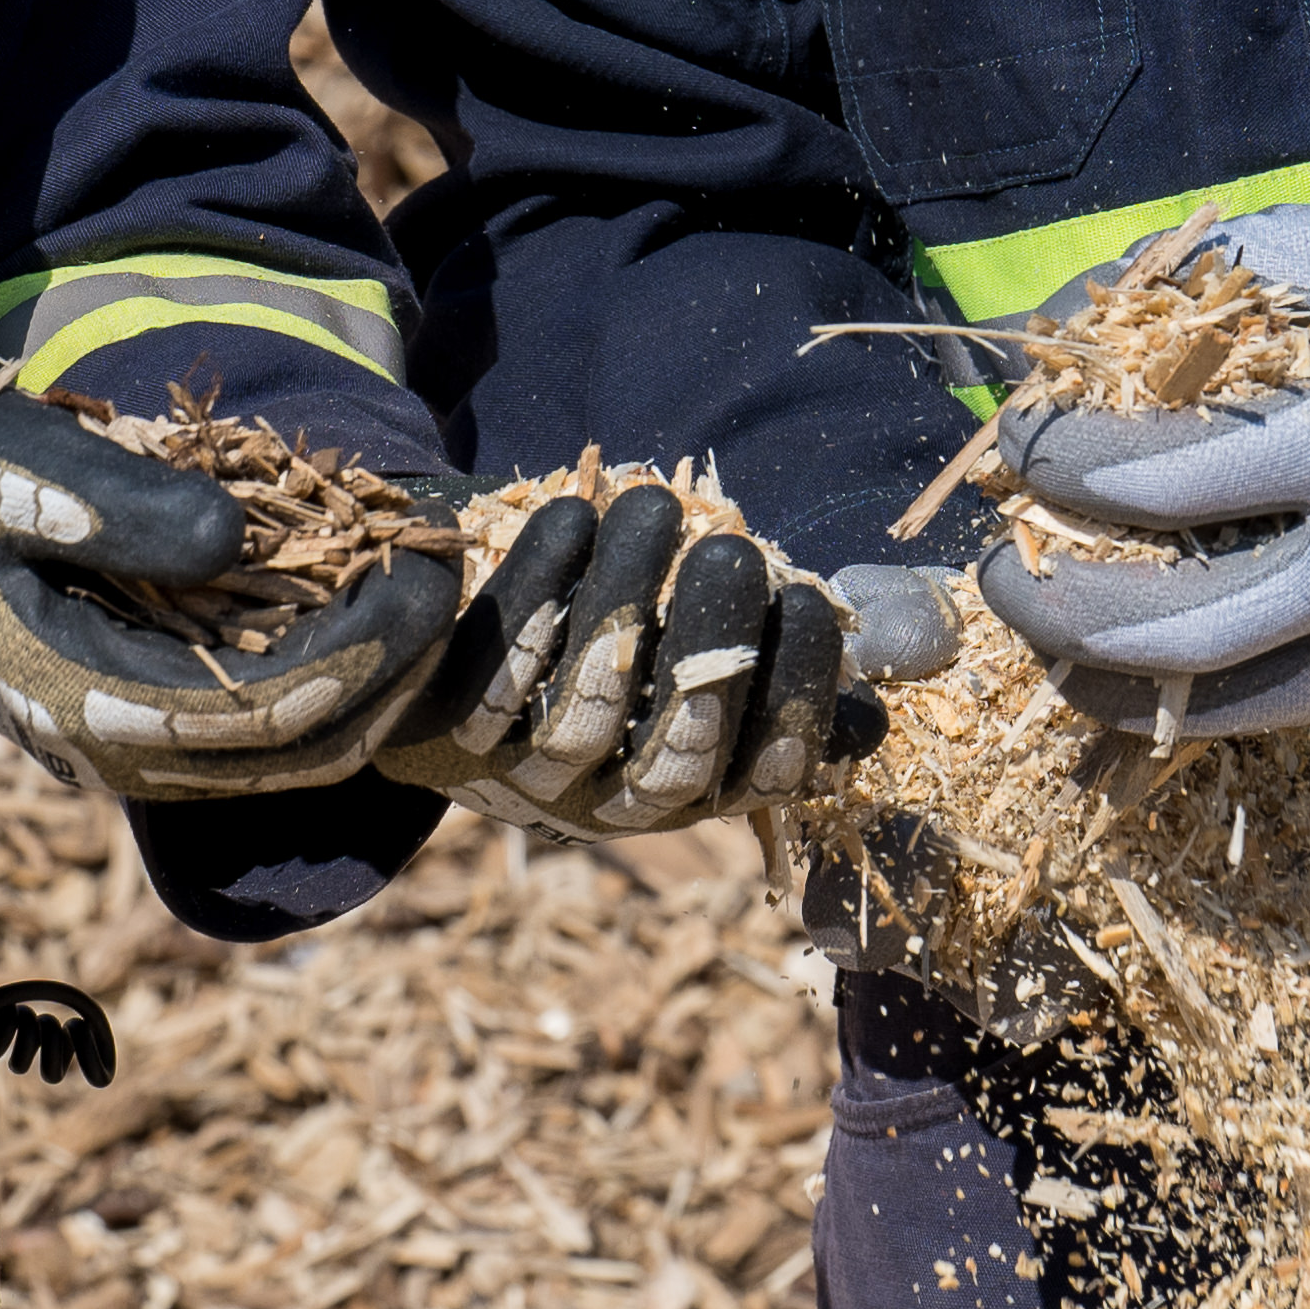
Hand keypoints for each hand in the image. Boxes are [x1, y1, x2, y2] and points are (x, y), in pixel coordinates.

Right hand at [0, 360, 462, 800]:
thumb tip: (238, 541)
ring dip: (361, 686)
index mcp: (70, 693)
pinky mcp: (110, 700)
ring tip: (428, 597)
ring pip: (270, 752)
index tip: (429, 568)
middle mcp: (96, 739)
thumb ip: (121, 506)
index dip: (365, 650)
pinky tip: (358, 610)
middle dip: (388, 675)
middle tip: (454, 579)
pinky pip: (237, 721)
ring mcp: (104, 731)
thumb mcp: (7, 462)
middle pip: (286, 752)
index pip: (260, 710)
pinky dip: (310, 678)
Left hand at [383, 479, 926, 832]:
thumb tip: (871, 709)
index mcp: (684, 793)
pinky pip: (492, 667)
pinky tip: (574, 515)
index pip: (762, 774)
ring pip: (584, 708)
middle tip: (733, 552)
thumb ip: (768, 683)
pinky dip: (537, 584)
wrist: (438, 680)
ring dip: (626, 599)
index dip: (795, 697)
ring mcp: (519, 775)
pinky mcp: (440, 729)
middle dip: (712, 651)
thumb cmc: (597, 661)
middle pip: (674, 754)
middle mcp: (606, 802)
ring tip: (656, 506)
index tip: (809, 599)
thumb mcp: (683, 682)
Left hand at [973, 194, 1309, 741]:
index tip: (1014, 446)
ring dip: (1107, 679)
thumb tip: (1054, 322)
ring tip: (1040, 637)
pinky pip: (1275, 710)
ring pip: (1223, 701)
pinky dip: (1185, 704)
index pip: (1164, 483)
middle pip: (1178, 626)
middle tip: (999, 568)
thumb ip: (1192, 276)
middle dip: (1057, 604)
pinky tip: (1121, 674)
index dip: (1060, 468)